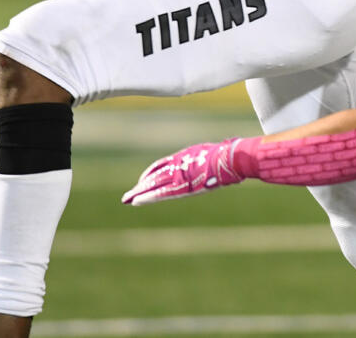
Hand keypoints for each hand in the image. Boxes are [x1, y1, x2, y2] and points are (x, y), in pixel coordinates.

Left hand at [122, 138, 249, 204]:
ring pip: (153, 184)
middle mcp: (177, 165)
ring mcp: (178, 174)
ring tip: (127, 200)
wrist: (229, 158)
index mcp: (184, 157)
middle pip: (154, 176)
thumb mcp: (214, 154)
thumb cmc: (227, 154)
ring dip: (139, 193)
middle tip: (127, 196)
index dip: (150, 175)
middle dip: (140, 186)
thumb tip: (220, 153)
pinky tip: (137, 201)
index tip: (141, 182)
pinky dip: (148, 197)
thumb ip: (208, 158)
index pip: (161, 166)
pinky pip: (161, 192)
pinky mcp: (181, 185)